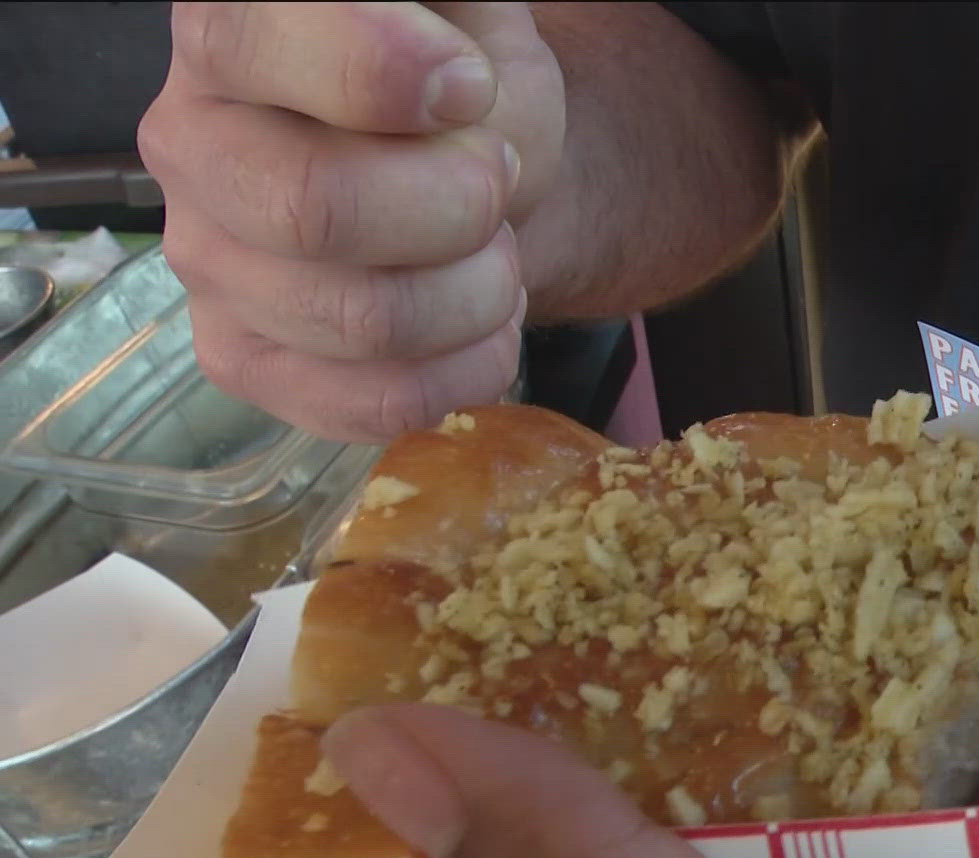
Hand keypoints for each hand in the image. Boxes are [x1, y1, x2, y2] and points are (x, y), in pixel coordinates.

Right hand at [139, 2, 565, 440]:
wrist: (470, 170)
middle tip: (495, 174)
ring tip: (491, 247)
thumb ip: (449, 21)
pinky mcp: (242, 357)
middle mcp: (187, 140)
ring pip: (365, 320)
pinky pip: (375, 401)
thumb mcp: (469, 16)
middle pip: (314, 210)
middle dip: (459, 203)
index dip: (392, 75)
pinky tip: (477, 315)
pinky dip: (469, 364)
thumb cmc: (460, 79)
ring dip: (479, 290)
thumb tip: (448, 72)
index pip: (264, 46)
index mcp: (229, 28)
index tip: (468, 87)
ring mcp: (204, 258)